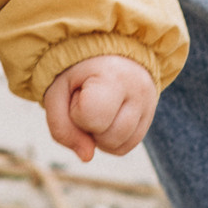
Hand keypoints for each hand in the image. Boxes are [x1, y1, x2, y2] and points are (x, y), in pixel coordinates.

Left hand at [43, 55, 157, 163]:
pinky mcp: (150, 117)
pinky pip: (127, 146)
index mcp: (114, 76)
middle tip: (87, 99)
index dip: (77, 112)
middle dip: (89, 126)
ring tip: (98, 107)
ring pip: (119, 146)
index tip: (78, 93)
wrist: (105, 50)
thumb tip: (87, 156)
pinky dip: (111, 140)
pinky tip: (106, 117)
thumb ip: (61, 126)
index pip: (92, 117)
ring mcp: (149, 104)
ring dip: (100, 135)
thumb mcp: (57, 92)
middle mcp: (139, 90)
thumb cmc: (77, 72)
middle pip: (108, 137)